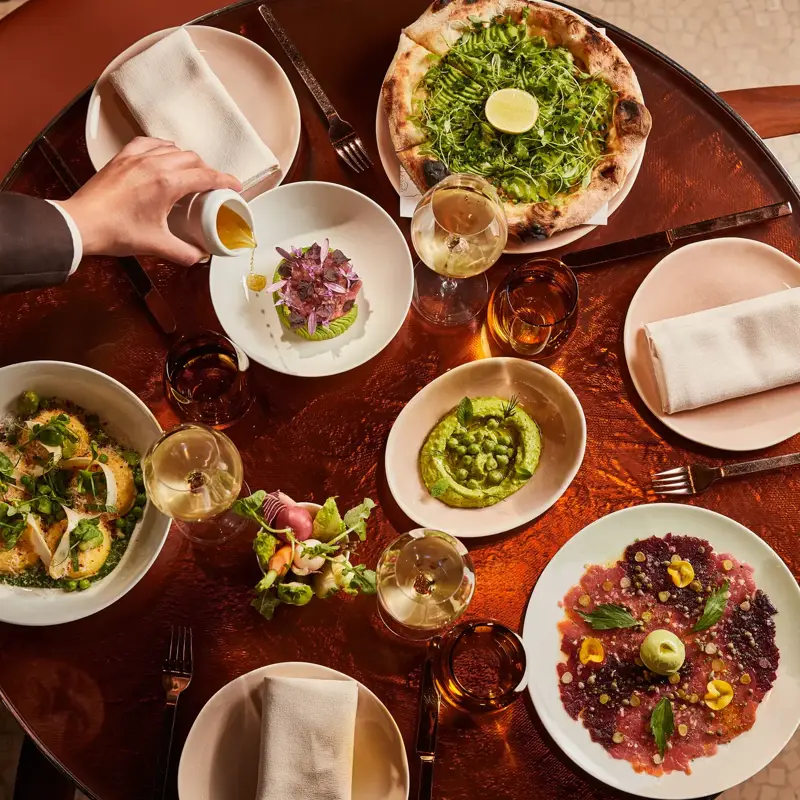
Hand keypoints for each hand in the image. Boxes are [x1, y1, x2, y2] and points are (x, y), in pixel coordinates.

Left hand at [58, 137, 240, 265]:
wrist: (81, 223)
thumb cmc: (116, 231)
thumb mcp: (157, 245)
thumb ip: (185, 252)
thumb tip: (200, 256)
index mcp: (167, 184)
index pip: (207, 176)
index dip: (226, 181)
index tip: (235, 187)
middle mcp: (155, 164)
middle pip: (193, 159)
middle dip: (207, 172)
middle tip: (212, 187)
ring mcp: (137, 158)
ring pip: (173, 148)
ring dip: (187, 159)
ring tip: (190, 174)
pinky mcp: (122, 157)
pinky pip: (150, 142)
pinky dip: (163, 148)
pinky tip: (164, 156)